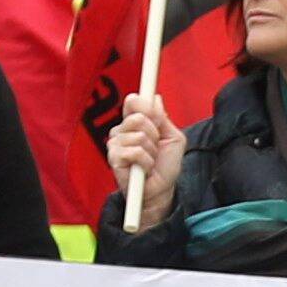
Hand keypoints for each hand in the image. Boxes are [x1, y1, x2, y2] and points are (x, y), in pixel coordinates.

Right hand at [106, 102, 185, 217]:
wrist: (161, 189)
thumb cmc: (165, 165)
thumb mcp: (173, 138)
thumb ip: (163, 118)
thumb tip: (155, 97)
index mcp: (135, 122)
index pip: (134, 101)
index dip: (147, 106)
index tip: (157, 118)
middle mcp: (122, 129)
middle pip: (138, 117)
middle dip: (155, 134)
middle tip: (155, 148)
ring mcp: (116, 143)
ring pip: (138, 136)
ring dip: (151, 151)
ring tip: (149, 161)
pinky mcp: (113, 157)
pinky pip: (135, 151)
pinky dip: (146, 162)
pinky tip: (143, 169)